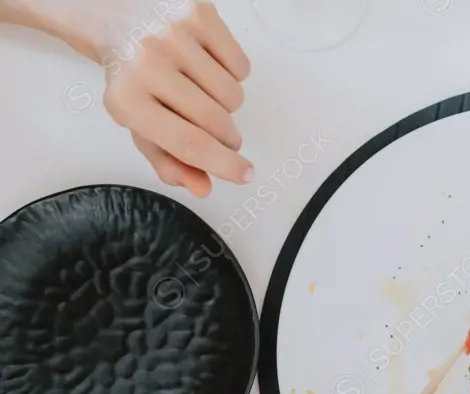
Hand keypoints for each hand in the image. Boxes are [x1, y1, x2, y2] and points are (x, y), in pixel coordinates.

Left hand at [90, 1, 252, 196]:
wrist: (112, 14)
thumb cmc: (130, 77)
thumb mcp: (140, 123)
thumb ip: (170, 161)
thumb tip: (204, 187)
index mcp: (126, 100)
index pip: (189, 143)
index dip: (224, 165)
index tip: (245, 174)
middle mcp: (148, 63)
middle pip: (217, 123)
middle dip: (226, 136)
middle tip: (214, 129)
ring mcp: (174, 34)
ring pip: (233, 96)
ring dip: (226, 102)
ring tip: (200, 88)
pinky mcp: (197, 12)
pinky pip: (240, 66)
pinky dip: (231, 72)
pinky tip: (205, 63)